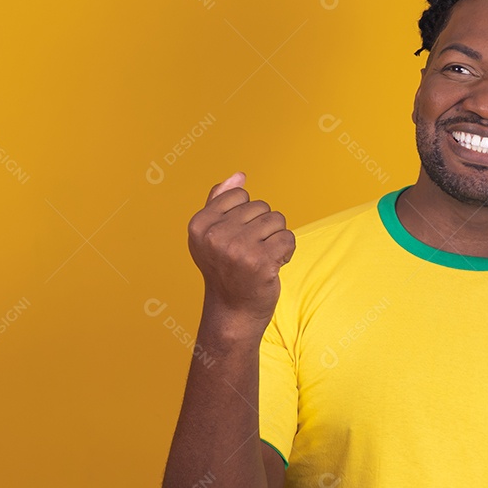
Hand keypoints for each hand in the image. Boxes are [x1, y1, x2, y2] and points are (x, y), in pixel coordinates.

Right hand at [187, 172, 294, 328]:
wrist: (233, 312)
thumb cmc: (226, 270)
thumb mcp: (212, 235)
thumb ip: (220, 202)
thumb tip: (239, 175)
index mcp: (199, 225)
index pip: (240, 195)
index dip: (246, 215)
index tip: (237, 237)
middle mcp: (215, 236)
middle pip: (261, 207)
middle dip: (263, 228)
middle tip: (250, 253)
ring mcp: (238, 249)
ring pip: (277, 220)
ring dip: (276, 239)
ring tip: (262, 258)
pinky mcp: (261, 262)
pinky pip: (288, 238)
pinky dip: (287, 251)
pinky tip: (273, 266)